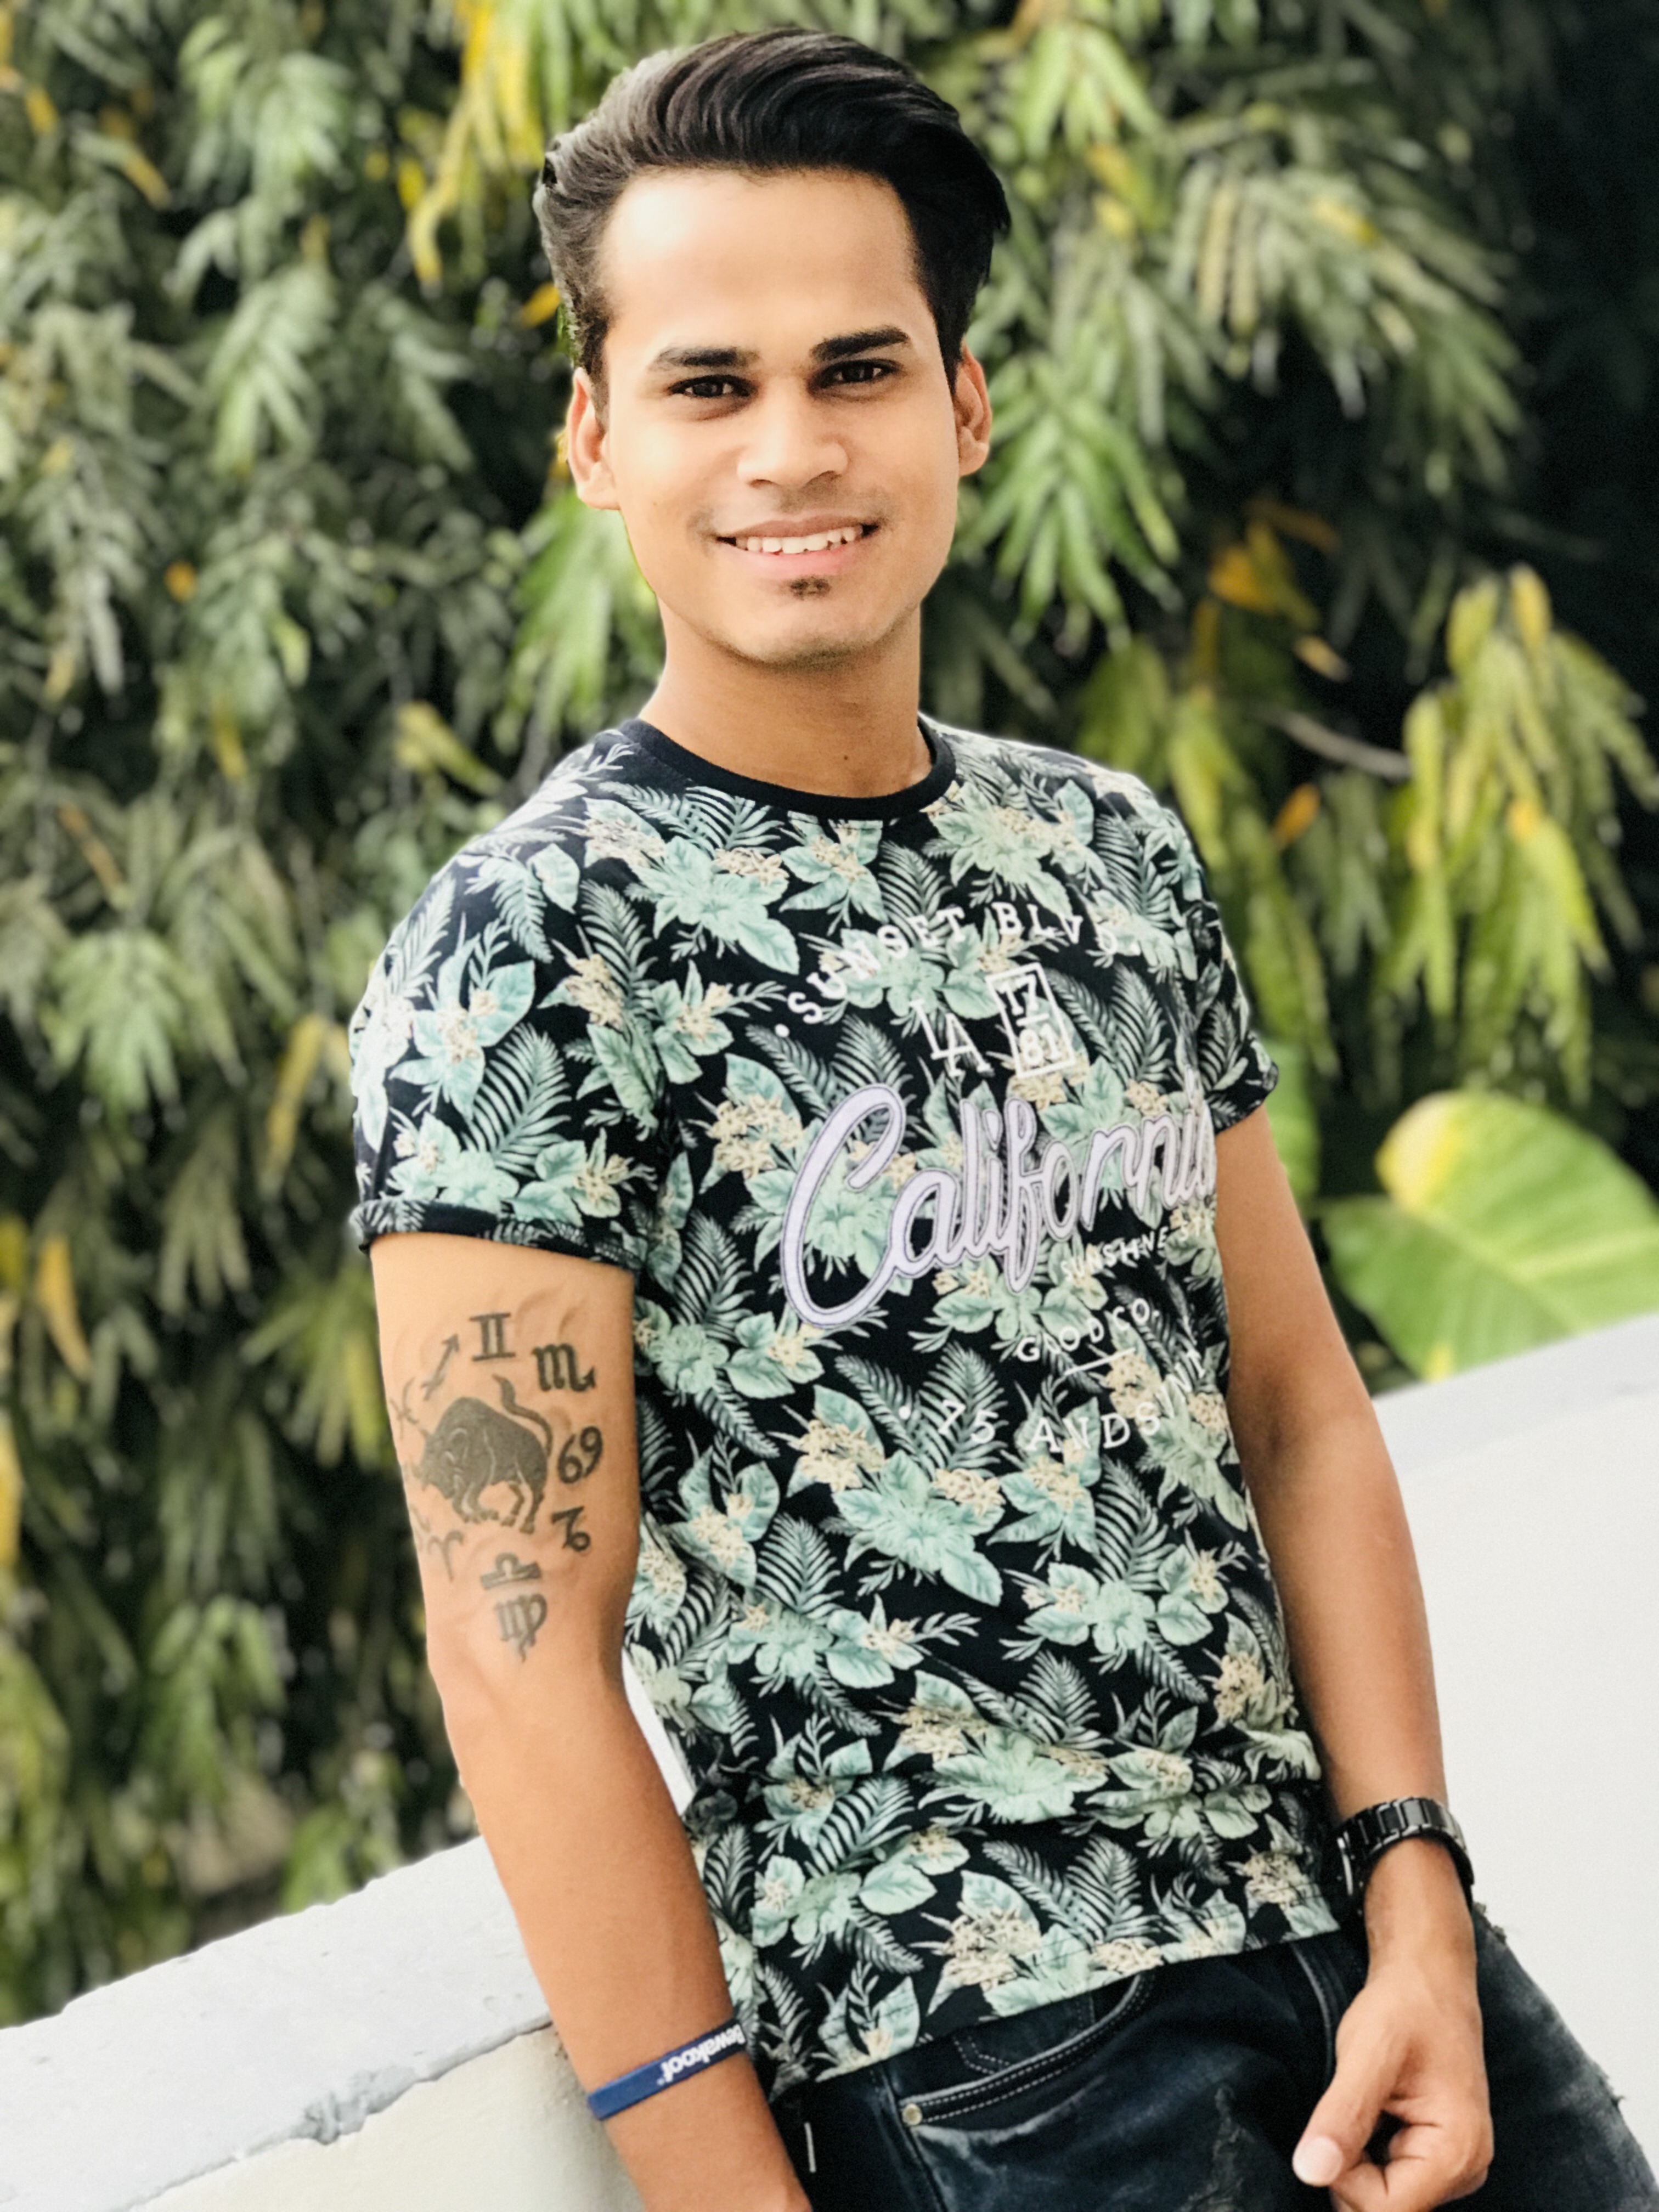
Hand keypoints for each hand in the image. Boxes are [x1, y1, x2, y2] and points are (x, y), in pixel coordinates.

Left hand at [1293, 1844, 1491, 2209]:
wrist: (1428, 1976)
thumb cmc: (1405, 2007)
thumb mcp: (1367, 2052)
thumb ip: (1343, 2116)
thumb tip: (1309, 2172)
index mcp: (1457, 2153)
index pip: (1385, 2209)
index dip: (1344, 2176)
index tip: (1336, 2122)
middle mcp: (1465, 2171)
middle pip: (1384, 2207)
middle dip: (1351, 2167)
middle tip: (1352, 2105)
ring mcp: (1454, 2167)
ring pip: (1384, 2196)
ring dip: (1359, 2159)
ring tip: (1368, 2104)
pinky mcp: (1439, 2157)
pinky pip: (1391, 2179)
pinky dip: (1368, 2153)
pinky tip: (1373, 2112)